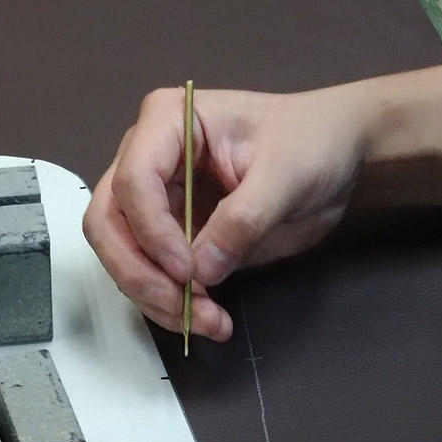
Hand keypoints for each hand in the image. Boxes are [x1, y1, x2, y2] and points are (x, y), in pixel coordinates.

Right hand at [82, 85, 369, 340]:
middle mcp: (148, 157)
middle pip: (109, 223)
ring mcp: (156, 199)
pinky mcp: (170, 236)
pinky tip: (208, 317)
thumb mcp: (287, 174)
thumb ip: (244, 219)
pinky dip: (171, 304)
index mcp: (169, 121)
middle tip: (183, 304)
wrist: (332, 155)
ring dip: (155, 297)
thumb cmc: (310, 140)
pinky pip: (151, 275)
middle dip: (140, 272)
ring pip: (122, 256)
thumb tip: (202, 269)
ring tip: (207, 320)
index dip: (152, 232)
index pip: (134, 181)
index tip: (187, 270)